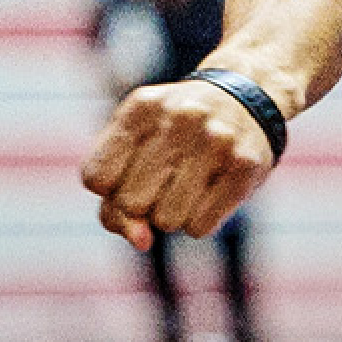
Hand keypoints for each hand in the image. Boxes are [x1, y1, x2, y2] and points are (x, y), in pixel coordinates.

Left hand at [80, 78, 275, 249]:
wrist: (242, 100)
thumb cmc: (172, 134)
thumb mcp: (135, 147)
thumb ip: (115, 200)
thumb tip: (141, 241)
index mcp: (140, 107)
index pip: (96, 178)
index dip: (107, 190)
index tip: (124, 174)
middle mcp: (177, 118)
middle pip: (130, 203)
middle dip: (141, 202)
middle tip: (161, 179)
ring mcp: (214, 141)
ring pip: (165, 220)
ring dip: (171, 215)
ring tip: (185, 184)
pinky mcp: (245, 167)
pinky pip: (199, 228)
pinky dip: (199, 220)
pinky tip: (210, 190)